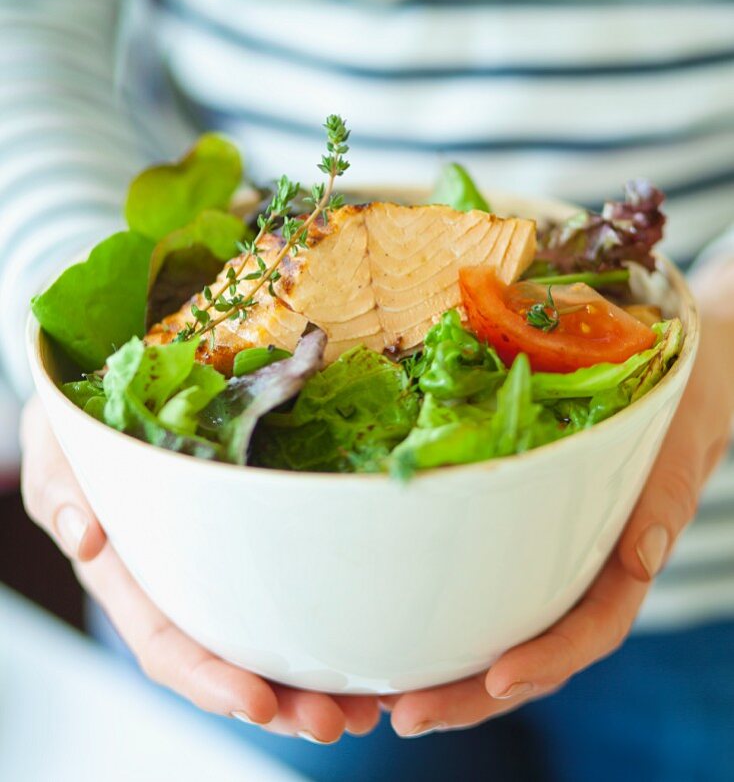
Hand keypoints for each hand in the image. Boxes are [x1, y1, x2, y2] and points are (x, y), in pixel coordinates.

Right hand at [20, 395, 379, 742]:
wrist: (102, 394)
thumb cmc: (77, 432)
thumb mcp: (58, 453)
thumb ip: (61, 493)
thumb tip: (85, 538)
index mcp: (128, 577)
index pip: (167, 643)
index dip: (209, 679)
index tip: (258, 703)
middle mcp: (177, 583)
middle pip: (228, 657)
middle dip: (281, 699)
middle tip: (338, 720)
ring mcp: (216, 564)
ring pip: (263, 633)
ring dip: (313, 677)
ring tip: (369, 704)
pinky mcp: (251, 536)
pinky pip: (288, 583)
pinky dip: (326, 618)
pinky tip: (369, 639)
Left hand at [384, 258, 733, 737]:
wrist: (680, 365)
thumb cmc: (683, 397)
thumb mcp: (683, 435)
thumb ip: (669, 489)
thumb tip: (644, 554)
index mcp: (627, 552)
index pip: (593, 626)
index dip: (552, 659)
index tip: (499, 680)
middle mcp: (584, 564)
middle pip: (535, 649)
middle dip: (473, 692)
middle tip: (407, 713)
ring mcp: (552, 552)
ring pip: (504, 628)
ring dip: (449, 669)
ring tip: (384, 695)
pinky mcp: (520, 526)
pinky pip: (485, 581)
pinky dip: (445, 616)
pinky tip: (398, 628)